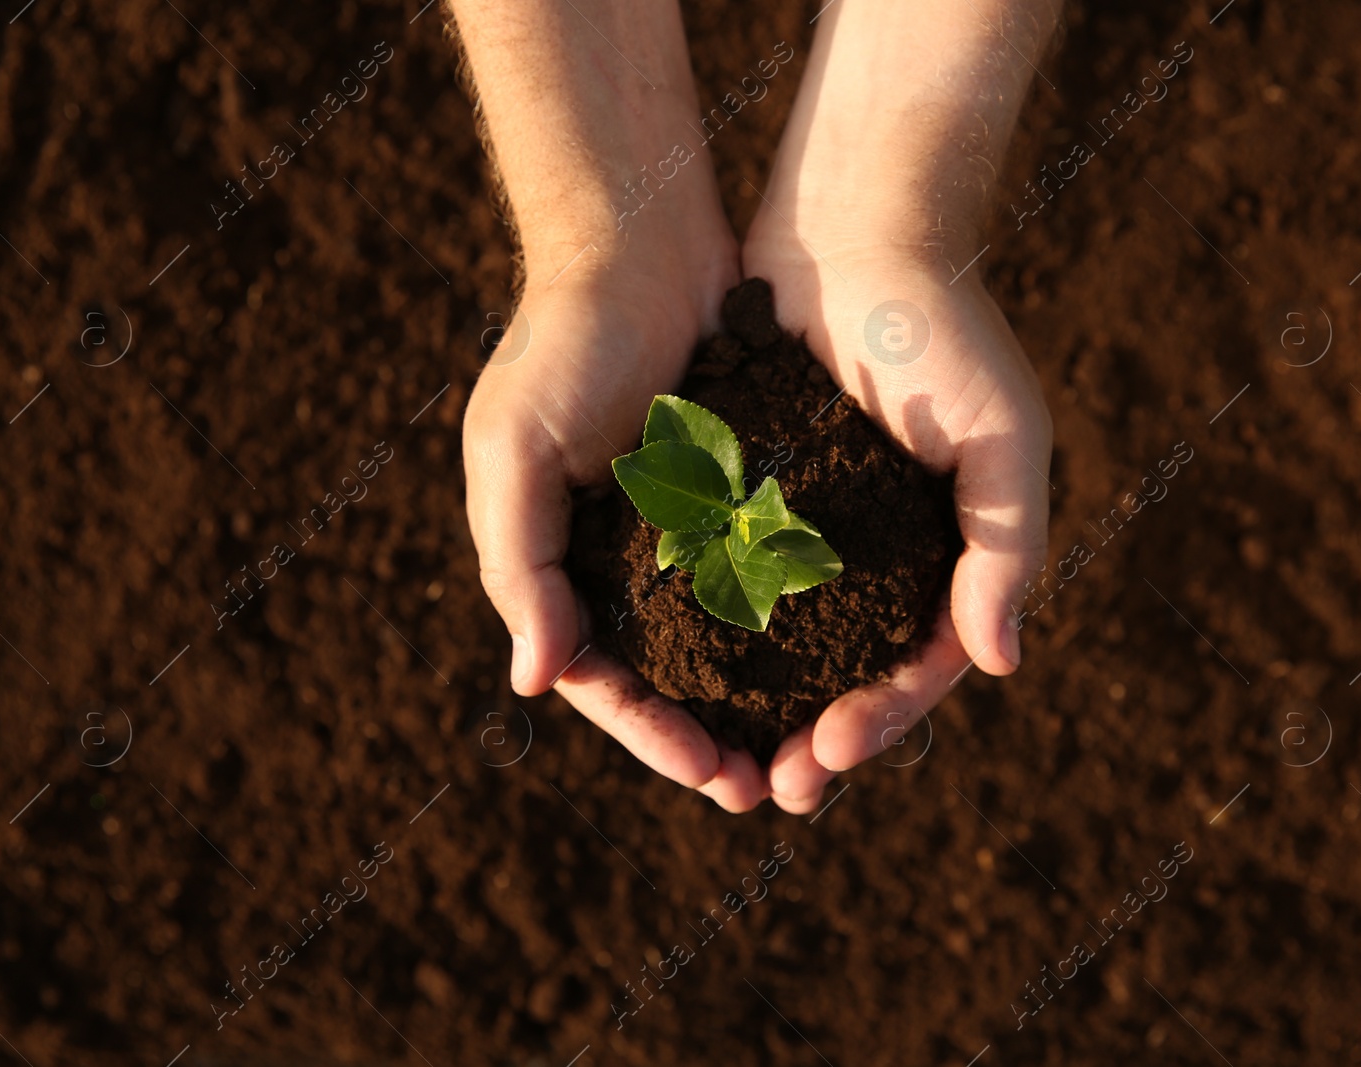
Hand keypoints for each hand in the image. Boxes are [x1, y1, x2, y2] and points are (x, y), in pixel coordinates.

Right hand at [463, 228, 777, 811]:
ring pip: (732, 642)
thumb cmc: (562, 342)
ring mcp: (691, 530)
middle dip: (716, 740)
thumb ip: (521, 564)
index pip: (607, 679)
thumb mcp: (514, 450)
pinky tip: (845, 659)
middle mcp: (629, 560)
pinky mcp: (747, 493)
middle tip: (774, 792)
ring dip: (766, 699)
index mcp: (567, 565)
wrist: (641, 243)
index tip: (713, 775)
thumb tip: (536, 685)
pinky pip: (776, 574)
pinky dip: (801, 622)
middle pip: (674, 679)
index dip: (654, 736)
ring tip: (818, 748)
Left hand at [740, 187, 1051, 815]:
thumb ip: (1007, 548)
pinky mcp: (749, 494)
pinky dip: (706, 629)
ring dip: (753, 705)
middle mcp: (876, 555)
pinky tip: (670, 671)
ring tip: (714, 759)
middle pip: (844, 673)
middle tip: (768, 792)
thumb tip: (999, 665)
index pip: (917, 667)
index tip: (827, 760)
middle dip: (811, 738)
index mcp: (944, 555)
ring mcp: (810, 529)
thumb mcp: (1002, 438)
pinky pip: (727, 577)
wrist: (856, 230)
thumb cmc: (943, 331)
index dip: (879, 723)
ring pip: (780, 643)